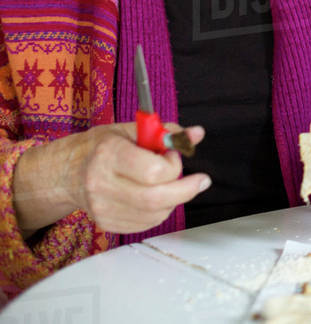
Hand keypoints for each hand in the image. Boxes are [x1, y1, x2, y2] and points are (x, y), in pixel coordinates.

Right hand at [15, 122, 208, 235]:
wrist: (67, 172)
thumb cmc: (101, 147)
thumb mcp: (130, 130)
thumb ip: (166, 132)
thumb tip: (196, 134)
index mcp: (109, 154)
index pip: (153, 171)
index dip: (173, 165)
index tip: (173, 156)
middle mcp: (102, 184)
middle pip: (155, 198)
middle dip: (186, 190)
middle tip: (199, 181)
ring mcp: (102, 208)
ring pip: (154, 214)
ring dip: (173, 199)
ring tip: (169, 184)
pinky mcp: (106, 223)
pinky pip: (146, 223)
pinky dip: (160, 210)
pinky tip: (157, 196)